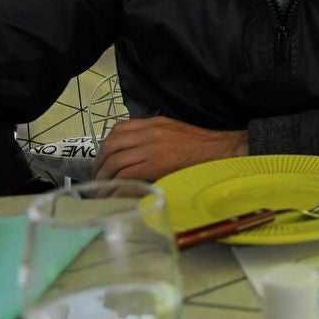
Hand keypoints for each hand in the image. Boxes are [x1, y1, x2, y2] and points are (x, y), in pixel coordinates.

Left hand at [92, 116, 248, 181]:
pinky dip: (115, 186)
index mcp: (153, 123)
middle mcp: (149, 132)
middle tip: (97, 178)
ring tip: (102, 189)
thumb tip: (138, 151)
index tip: (104, 159)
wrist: (220, 150)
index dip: (105, 146)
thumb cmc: (202, 145)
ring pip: (115, 161)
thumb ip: (155, 136)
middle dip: (99, 163)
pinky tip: (113, 194)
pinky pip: (126, 175)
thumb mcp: (174, 131)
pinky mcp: (155, 164)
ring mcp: (151, 148)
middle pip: (111, 145)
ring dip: (104, 177)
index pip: (117, 129)